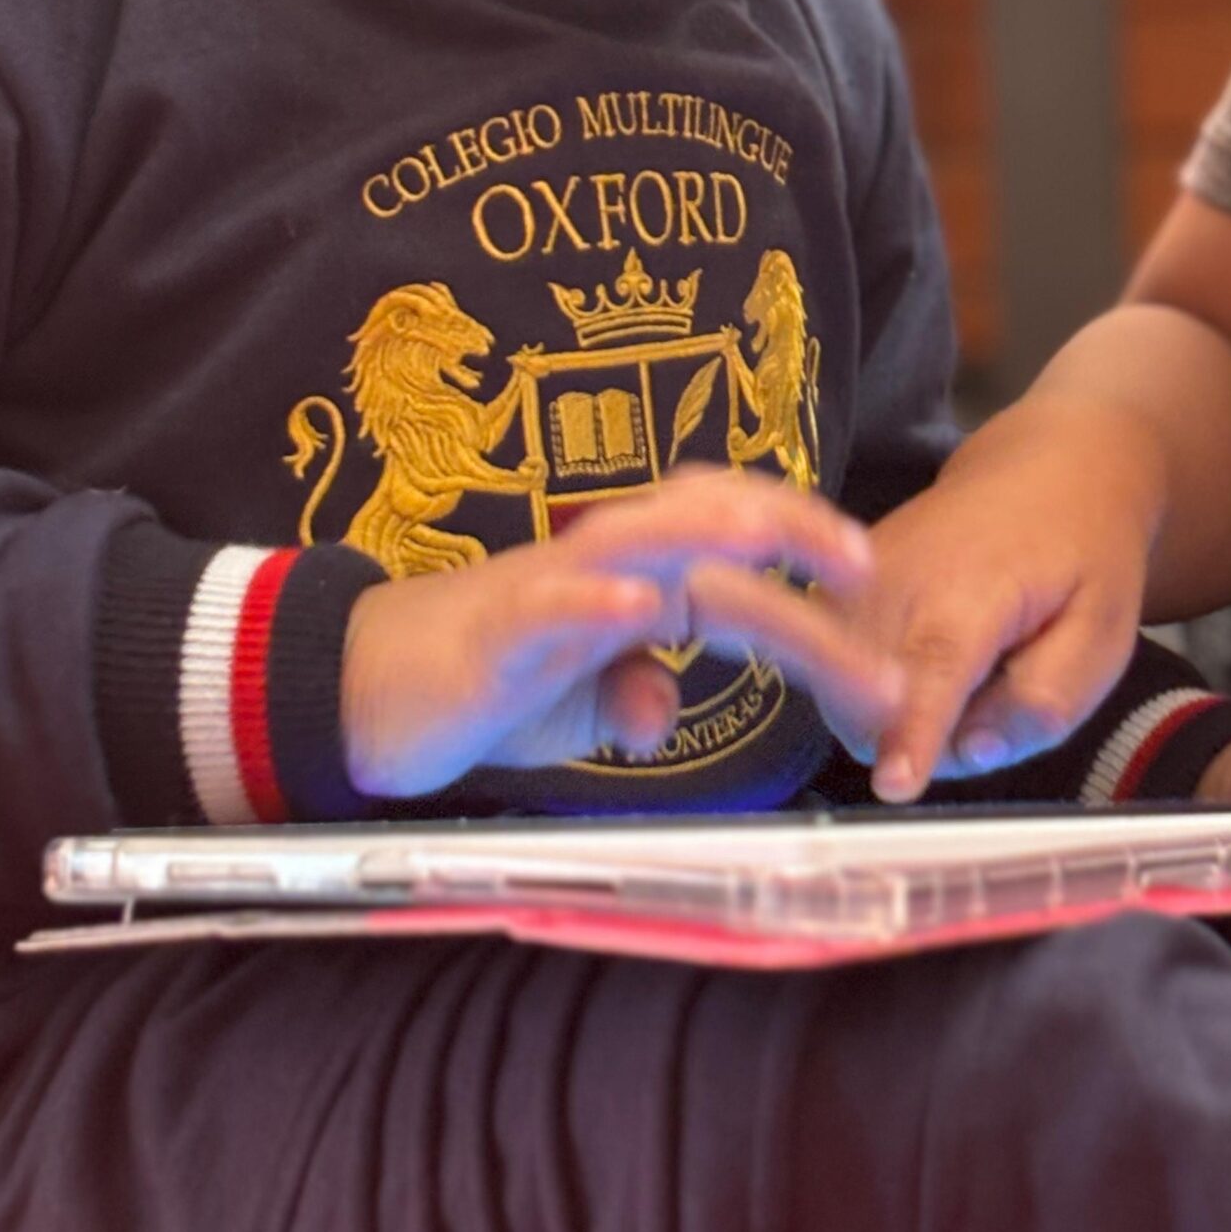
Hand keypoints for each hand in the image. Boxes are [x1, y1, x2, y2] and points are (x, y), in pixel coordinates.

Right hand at [341, 466, 902, 798]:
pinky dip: (594, 604)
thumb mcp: (578, 704)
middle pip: (699, 520)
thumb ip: (631, 696)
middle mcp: (597, 565)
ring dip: (702, 535)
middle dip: (781, 529)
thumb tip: (664, 711)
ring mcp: (544, 591)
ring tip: (766, 537)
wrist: (365, 691)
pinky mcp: (493, 633)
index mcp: (630, 577)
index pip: (725, 535)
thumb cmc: (484, 683)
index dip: (796, 536)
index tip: (865, 564)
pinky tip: (639, 609)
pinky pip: (546, 608)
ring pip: (633, 542)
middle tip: (858, 559)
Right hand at [822, 396, 1166, 801]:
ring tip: (967, 672)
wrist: (1042, 469)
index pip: (935, 669)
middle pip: (875, 709)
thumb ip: (1048, 699)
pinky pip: (838, 675)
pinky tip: (926, 658)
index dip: (912, 732)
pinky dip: (875, 690)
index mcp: (973, 588)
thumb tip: (975, 750)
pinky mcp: (835, 587)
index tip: (895, 783)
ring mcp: (854, 582)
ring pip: (846, 701)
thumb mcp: (1104, 632)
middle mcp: (896, 580)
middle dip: (924, 741)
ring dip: (897, 718)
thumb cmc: (1082, 554)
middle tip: (994, 697)